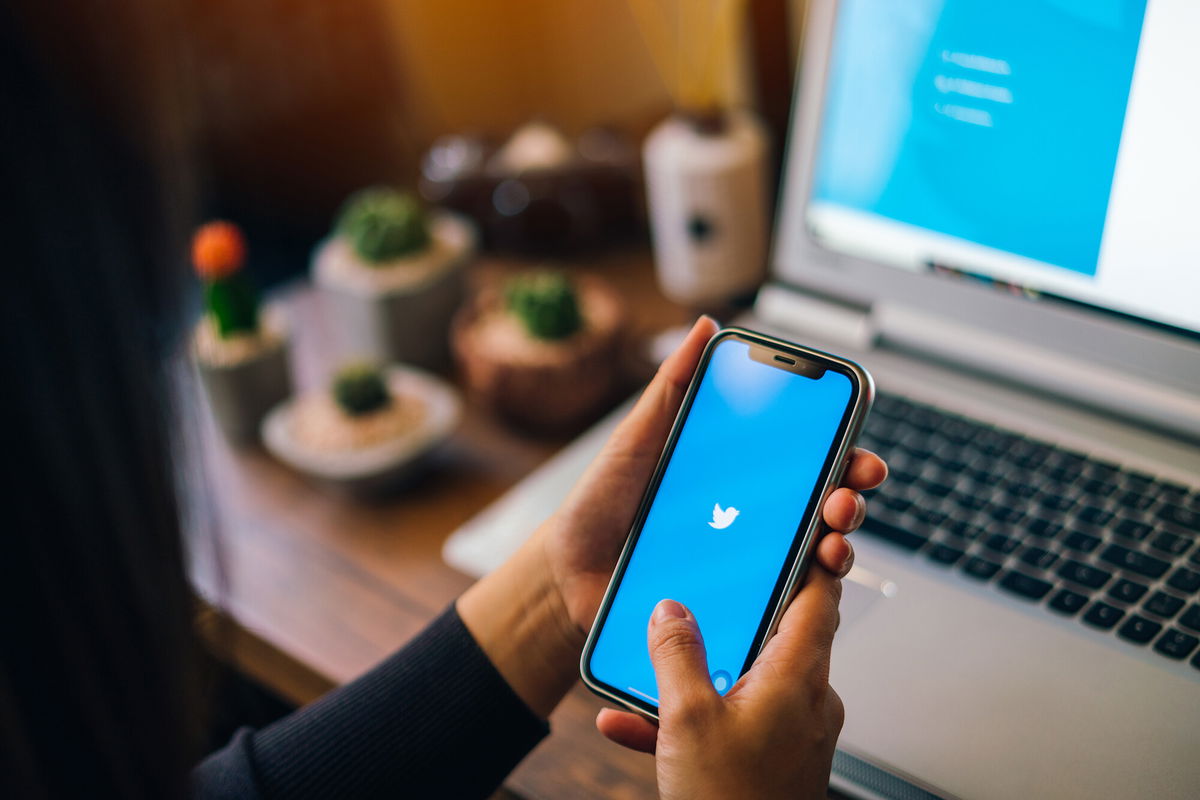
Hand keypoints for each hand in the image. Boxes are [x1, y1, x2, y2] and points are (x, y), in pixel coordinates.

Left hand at [458, 317, 885, 718]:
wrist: (565, 570)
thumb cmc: (602, 501)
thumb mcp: (637, 437)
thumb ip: (673, 386)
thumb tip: (707, 326)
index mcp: (735, 475)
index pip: (805, 462)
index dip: (842, 456)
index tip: (858, 453)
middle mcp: (749, 519)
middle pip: (821, 509)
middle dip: (849, 501)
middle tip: (845, 498)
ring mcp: (743, 564)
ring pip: (810, 559)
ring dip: (837, 549)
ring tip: (829, 544)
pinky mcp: (728, 606)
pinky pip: (774, 607)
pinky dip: (799, 600)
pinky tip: (802, 589)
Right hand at [597, 572, 846, 799]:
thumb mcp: (687, 719)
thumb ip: (677, 655)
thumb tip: (670, 609)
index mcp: (798, 678)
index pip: (819, 598)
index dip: (813, 558)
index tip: (804, 525)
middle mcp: (807, 701)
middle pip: (778, 634)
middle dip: (733, 615)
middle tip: (703, 588)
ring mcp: (793, 733)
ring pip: (744, 680)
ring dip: (696, 673)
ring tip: (647, 671)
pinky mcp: (773, 760)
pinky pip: (731, 721)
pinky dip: (690, 717)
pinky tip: (632, 724)